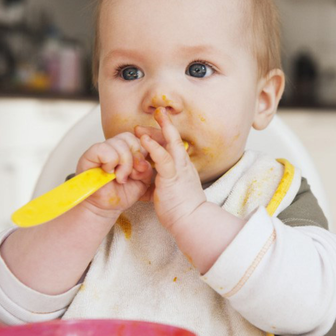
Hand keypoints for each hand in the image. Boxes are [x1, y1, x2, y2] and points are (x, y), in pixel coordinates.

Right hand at [76, 132, 153, 219]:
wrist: (106, 208)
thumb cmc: (123, 193)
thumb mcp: (143, 181)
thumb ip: (147, 168)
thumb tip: (143, 161)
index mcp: (127, 149)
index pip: (138, 138)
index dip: (142, 153)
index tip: (141, 169)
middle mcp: (113, 146)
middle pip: (129, 138)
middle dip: (134, 158)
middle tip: (130, 174)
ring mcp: (100, 149)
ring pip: (118, 143)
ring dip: (123, 163)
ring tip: (120, 177)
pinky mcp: (89, 155)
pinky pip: (104, 149)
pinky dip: (110, 162)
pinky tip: (109, 173)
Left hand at [135, 107, 206, 235]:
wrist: (192, 221)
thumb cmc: (183, 210)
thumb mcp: (172, 191)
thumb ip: (164, 182)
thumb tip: (154, 181)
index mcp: (183, 168)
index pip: (174, 146)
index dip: (164, 135)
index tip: (154, 129)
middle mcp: (183, 164)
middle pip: (174, 139)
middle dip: (163, 125)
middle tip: (154, 114)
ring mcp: (179, 169)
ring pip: (171, 143)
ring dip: (158, 129)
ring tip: (143, 123)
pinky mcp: (172, 176)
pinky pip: (163, 158)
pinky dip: (153, 146)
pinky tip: (144, 139)